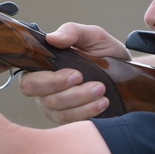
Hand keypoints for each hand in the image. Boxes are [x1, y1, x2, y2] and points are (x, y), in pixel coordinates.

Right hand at [13, 23, 130, 124]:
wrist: (125, 72)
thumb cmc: (104, 52)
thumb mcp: (92, 36)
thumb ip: (72, 32)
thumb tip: (52, 38)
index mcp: (43, 68)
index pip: (28, 81)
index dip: (48, 81)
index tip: (76, 74)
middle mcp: (44, 90)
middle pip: (43, 99)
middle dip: (70, 93)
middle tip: (95, 84)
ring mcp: (55, 107)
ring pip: (59, 111)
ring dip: (83, 101)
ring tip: (102, 90)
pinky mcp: (69, 119)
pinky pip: (72, 121)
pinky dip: (88, 112)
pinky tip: (103, 102)